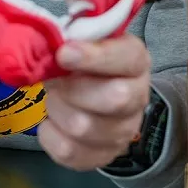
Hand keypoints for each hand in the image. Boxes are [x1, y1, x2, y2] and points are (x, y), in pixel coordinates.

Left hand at [37, 33, 151, 171]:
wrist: (89, 94)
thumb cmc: (83, 63)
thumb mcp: (82, 39)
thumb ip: (73, 32)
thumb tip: (54, 32)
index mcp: (135, 61)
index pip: (127, 58)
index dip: (95, 56)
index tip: (63, 53)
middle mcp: (137, 97)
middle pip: (115, 98)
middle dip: (72, 88)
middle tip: (54, 80)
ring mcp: (122, 131)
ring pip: (84, 126)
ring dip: (57, 109)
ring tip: (53, 98)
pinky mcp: (102, 156)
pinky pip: (69, 151)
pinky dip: (50, 134)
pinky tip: (52, 121)